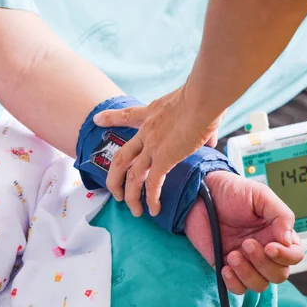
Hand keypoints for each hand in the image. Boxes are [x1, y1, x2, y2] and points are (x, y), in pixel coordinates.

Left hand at [93, 86, 225, 216]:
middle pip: (120, 156)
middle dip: (114, 176)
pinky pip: (152, 184)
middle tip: (113, 190)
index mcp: (152, 113)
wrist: (203, 96)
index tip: (97, 120)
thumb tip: (208, 139)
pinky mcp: (163, 158)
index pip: (127, 116)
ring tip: (133, 210)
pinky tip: (153, 210)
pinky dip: (151, 199)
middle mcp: (147, 131)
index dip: (110, 118)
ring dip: (130, 195)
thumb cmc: (205, 96)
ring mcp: (152, 146)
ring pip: (131, 175)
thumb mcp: (194, 108)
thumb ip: (199, 127)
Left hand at [184, 171, 303, 293]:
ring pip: (260, 285)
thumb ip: (281, 215)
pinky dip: (234, 282)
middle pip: (279, 275)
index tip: (270, 246)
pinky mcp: (226, 267)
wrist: (200, 194)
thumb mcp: (261, 195)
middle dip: (263, 263)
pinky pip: (238, 289)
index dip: (286, 256)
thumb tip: (288, 239)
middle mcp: (264, 251)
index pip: (295, 256)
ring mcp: (246, 261)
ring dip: (247, 273)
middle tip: (247, 243)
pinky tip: (225, 266)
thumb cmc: (231, 192)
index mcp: (277, 234)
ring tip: (232, 254)